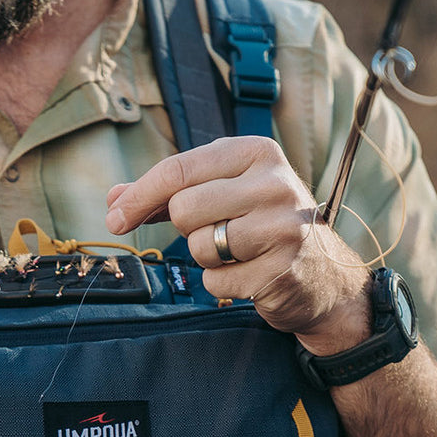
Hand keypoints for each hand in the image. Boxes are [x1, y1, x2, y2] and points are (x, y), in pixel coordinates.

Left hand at [105, 137, 371, 352]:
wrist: (323, 276)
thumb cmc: (261, 226)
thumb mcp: (223, 193)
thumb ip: (167, 193)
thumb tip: (112, 200)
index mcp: (257, 152)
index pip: (179, 169)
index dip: (138, 196)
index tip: (114, 217)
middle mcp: (275, 183)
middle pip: (184, 209)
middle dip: (187, 228)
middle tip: (217, 231)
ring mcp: (283, 227)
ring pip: (198, 246)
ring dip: (207, 257)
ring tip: (240, 252)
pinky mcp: (281, 271)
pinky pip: (215, 282)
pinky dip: (223, 284)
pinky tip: (251, 274)